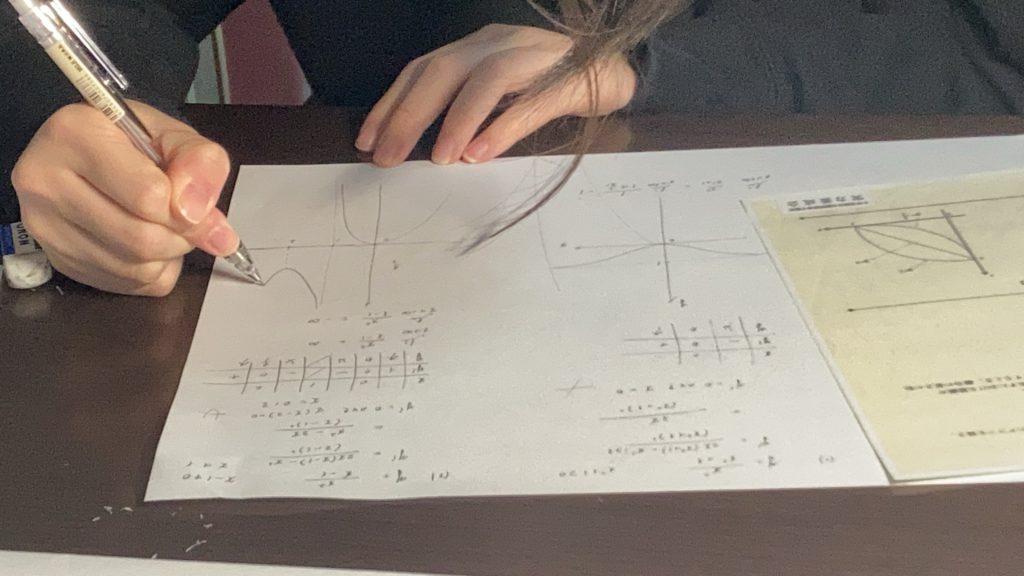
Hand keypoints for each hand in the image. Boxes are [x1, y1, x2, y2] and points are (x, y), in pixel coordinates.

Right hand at [11, 101, 237, 295]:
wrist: (86, 155)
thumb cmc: (129, 142)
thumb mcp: (174, 134)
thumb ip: (201, 165)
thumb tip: (208, 222)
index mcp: (75, 135)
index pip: (148, 196)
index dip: (188, 207)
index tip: (198, 202)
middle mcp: (45, 181)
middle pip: (141, 239)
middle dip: (181, 236)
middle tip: (186, 218)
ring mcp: (45, 226)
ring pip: (136, 269)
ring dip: (169, 255)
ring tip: (165, 225)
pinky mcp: (59, 260)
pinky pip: (129, 284)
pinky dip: (154, 271)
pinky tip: (146, 243)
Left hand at [356, 23, 636, 166]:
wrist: (621, 70)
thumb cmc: (555, 86)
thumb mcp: (502, 94)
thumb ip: (470, 111)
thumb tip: (431, 151)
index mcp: (479, 47)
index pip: (424, 69)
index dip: (392, 103)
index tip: (368, 141)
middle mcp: (500, 42)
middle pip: (444, 70)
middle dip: (410, 114)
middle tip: (388, 157)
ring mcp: (536, 56)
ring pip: (487, 79)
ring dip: (457, 121)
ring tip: (440, 159)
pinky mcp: (570, 79)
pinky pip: (531, 100)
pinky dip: (503, 127)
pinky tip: (481, 154)